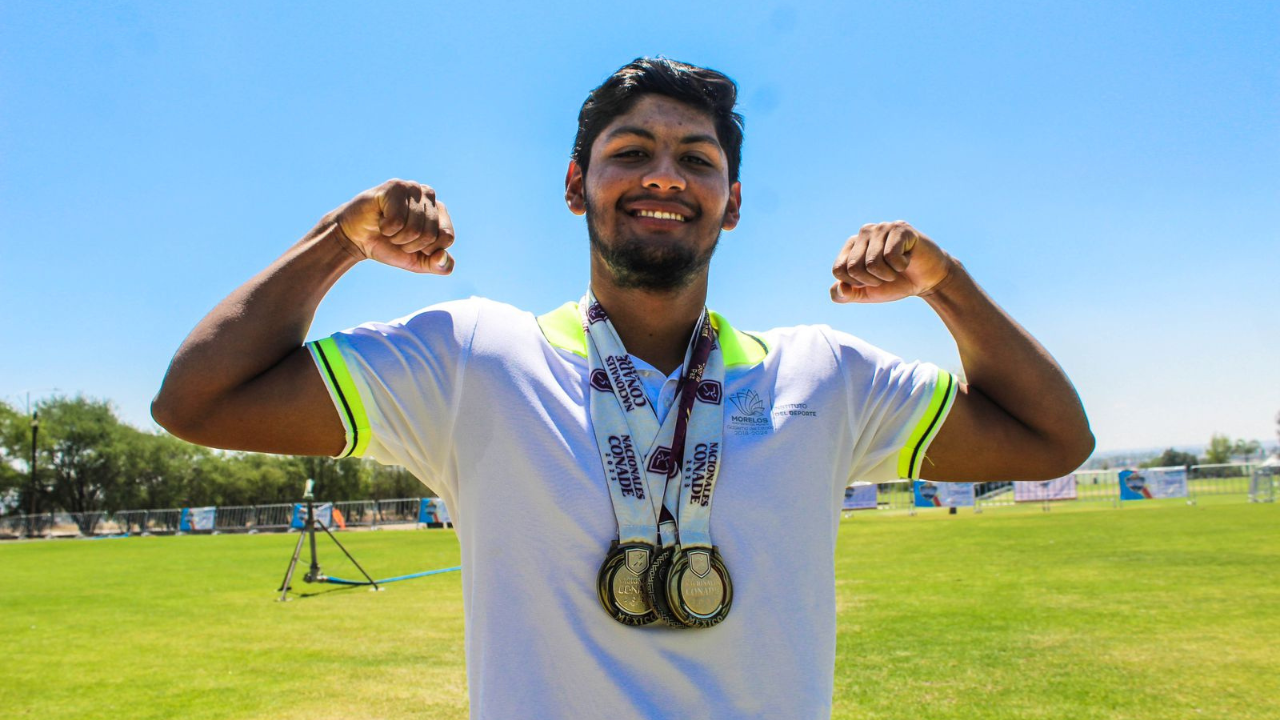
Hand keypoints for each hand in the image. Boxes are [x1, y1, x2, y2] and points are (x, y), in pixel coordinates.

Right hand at [329, 179, 454, 274]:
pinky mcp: (394, 187)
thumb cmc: (389, 247)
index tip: (412, 244)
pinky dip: (386, 228)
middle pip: (430, 234)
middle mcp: (428, 194)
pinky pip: (397, 221)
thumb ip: (439, 265)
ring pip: (414, 229)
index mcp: (439, 210)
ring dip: (397, 237)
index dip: (428, 250)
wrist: (355, 238)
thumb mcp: (418, 262)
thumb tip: (444, 257)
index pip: (447, 237)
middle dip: (410, 245)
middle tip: (396, 237)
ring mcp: (412, 187)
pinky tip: (380, 219)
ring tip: (388, 229)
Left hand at [830, 221, 953, 302]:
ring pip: (872, 263)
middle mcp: (864, 232)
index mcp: (851, 245)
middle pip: (853, 267)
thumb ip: (845, 295)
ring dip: (888, 275)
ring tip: (897, 267)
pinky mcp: (900, 228)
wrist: (928, 280)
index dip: (856, 284)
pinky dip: (901, 266)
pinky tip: (908, 258)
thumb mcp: (866, 293)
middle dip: (872, 281)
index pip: (839, 270)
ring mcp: (882, 227)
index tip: (872, 280)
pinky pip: (891, 256)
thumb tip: (839, 289)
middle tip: (888, 275)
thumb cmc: (896, 283)